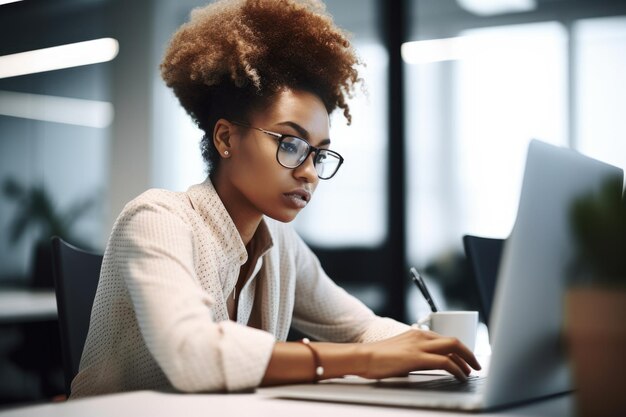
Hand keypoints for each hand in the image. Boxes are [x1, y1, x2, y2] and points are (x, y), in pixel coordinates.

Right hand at [357, 329, 481, 380]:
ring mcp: (419, 346)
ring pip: (453, 348)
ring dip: (466, 361)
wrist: (362, 357)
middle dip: (469, 354)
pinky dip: (457, 369)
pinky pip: (445, 362)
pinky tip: (460, 376)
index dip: (460, 350)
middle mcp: (421, 336)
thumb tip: (425, 365)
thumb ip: (414, 355)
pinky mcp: (417, 358)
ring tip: (471, 372)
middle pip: (454, 341)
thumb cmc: (377, 358)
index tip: (466, 360)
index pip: (445, 339)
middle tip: (476, 365)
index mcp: (417, 334)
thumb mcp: (400, 352)